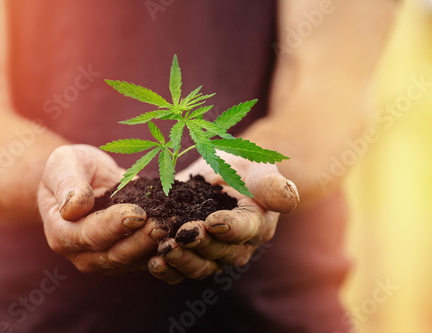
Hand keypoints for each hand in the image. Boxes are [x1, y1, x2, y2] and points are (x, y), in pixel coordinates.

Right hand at [38, 144, 166, 273]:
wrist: (83, 177)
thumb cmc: (71, 168)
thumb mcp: (64, 164)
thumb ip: (68, 184)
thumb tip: (73, 208)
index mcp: (61, 233)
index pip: (90, 234)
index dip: (115, 225)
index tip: (138, 213)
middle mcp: (80, 254)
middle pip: (114, 255)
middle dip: (140, 240)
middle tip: (161, 224)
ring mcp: (103, 260)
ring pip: (132, 261)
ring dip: (153, 248)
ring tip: (172, 229)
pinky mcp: (125, 258)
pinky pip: (144, 260)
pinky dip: (161, 251)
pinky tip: (177, 237)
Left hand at [148, 153, 298, 283]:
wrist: (225, 174)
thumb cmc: (245, 169)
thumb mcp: (260, 169)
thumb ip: (272, 185)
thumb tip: (289, 199)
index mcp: (257, 225)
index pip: (245, 230)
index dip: (229, 228)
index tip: (212, 221)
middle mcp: (237, 246)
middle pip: (220, 253)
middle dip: (201, 245)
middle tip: (183, 234)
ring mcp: (213, 254)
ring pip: (199, 266)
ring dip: (182, 261)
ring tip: (164, 251)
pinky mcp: (192, 254)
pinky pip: (181, 269)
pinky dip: (167, 270)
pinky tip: (153, 263)